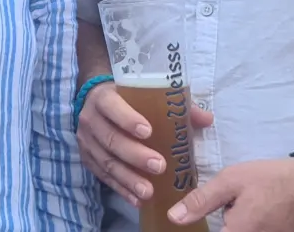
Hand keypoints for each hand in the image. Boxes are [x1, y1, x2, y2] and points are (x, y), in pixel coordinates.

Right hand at [77, 83, 214, 206]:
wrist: (95, 104)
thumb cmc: (126, 99)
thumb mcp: (144, 95)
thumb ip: (174, 105)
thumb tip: (206, 119)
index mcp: (103, 97)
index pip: (112, 106)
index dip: (127, 119)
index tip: (149, 132)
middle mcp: (90, 119)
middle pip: (111, 139)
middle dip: (134, 155)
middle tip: (159, 166)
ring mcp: (86, 142)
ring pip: (106, 162)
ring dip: (128, 179)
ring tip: (149, 192)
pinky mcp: (88, 160)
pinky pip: (104, 177)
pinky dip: (121, 189)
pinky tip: (137, 200)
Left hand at [168, 156, 293, 230]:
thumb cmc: (269, 180)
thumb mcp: (231, 181)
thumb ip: (202, 201)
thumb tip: (174, 218)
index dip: (206, 226)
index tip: (208, 216)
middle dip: (227, 224)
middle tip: (238, 205)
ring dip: (241, 224)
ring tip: (252, 206)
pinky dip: (257, 225)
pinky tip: (263, 211)